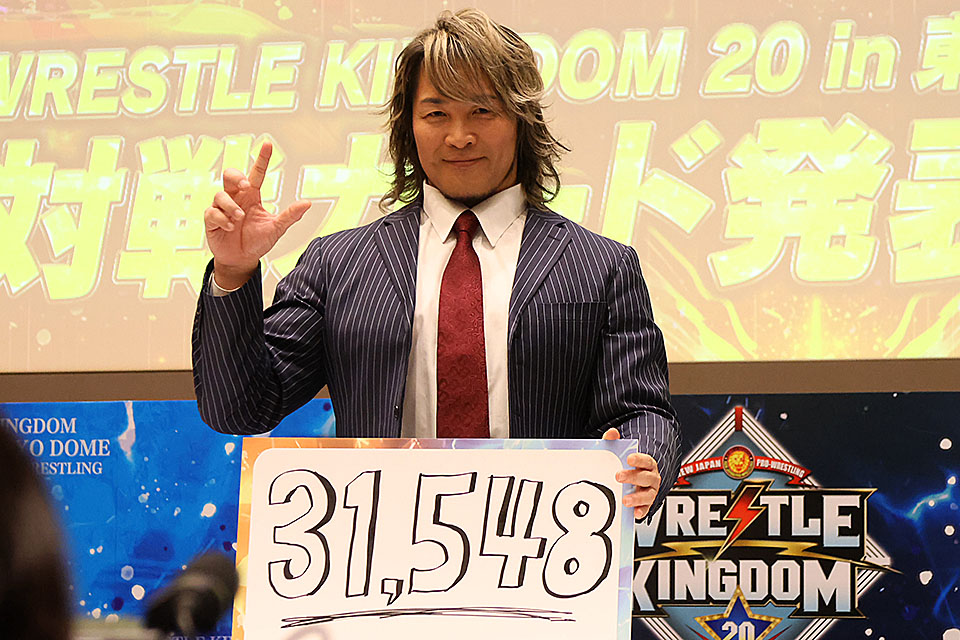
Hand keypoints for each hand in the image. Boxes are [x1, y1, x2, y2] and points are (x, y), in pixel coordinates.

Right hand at [205, 141, 311, 288]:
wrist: (242, 260)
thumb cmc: (258, 241)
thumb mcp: (277, 228)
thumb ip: (290, 216)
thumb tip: (307, 203)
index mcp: (252, 196)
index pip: (257, 173)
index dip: (262, 159)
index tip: (268, 144)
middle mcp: (236, 198)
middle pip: (230, 175)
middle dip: (236, 176)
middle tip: (245, 185)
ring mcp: (222, 208)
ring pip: (220, 195)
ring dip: (231, 207)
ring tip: (239, 219)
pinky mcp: (212, 220)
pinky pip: (212, 212)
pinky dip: (222, 219)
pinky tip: (230, 227)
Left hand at [603, 428, 660, 518]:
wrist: (638, 479)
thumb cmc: (630, 466)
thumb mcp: (622, 452)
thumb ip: (616, 442)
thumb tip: (611, 433)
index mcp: (648, 464)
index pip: (647, 460)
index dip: (639, 459)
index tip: (629, 458)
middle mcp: (652, 477)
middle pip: (646, 477)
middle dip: (633, 477)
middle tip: (618, 476)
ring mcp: (651, 491)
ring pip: (648, 495)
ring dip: (637, 498)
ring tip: (625, 500)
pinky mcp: (647, 503)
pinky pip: (647, 508)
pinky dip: (641, 511)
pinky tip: (634, 513)